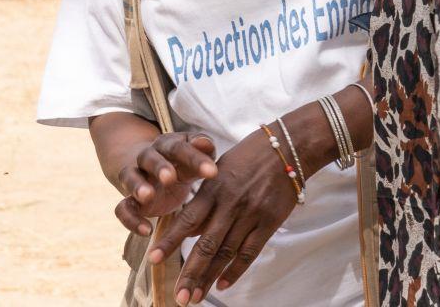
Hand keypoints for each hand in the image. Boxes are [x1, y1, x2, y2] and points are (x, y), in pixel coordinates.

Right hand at [114, 132, 217, 236]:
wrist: (153, 171)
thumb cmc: (183, 163)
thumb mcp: (194, 157)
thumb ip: (203, 150)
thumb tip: (206, 143)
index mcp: (167, 145)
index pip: (179, 148)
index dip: (195, 159)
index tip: (212, 172)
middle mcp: (148, 158)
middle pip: (149, 158)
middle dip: (159, 167)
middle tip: (170, 177)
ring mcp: (136, 178)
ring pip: (130, 177)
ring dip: (137, 186)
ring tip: (147, 196)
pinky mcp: (130, 201)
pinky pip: (123, 208)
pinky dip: (131, 219)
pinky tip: (146, 231)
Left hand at [147, 127, 298, 304]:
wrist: (287, 148)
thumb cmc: (248, 156)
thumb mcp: (219, 170)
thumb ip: (204, 199)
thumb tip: (190, 230)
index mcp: (212, 189)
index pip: (186, 221)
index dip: (169, 242)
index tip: (153, 260)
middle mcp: (229, 204)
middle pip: (206, 245)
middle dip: (190, 273)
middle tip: (178, 297)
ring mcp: (250, 215)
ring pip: (226, 253)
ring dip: (209, 278)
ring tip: (195, 297)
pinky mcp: (269, 223)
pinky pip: (250, 252)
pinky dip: (236, 271)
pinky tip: (223, 285)